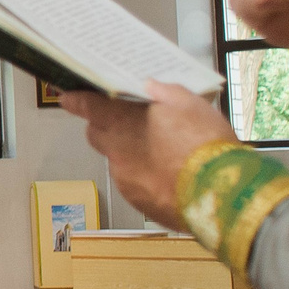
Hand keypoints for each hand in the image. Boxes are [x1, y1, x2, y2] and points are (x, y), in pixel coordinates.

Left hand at [59, 82, 235, 227]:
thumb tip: (151, 86)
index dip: (76, 100)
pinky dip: (144, 176)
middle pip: (98, 134)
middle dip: (107, 127)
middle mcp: (117, 151)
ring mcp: (125, 179)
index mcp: (124, 122)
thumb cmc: (206, 147)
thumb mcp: (192, 105)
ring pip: (117, 160)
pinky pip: (133, 184)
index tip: (67, 98)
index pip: (87, 106)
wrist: (220, 195)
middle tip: (129, 121)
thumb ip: (164, 92)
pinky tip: (168, 174)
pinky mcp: (138, 201)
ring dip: (130, 153)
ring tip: (162, 150)